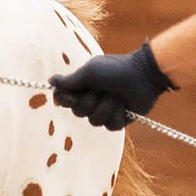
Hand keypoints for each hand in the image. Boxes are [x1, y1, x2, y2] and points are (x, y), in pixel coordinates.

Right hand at [50, 43, 175, 131]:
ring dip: (108, 106)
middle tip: (103, 89)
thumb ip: (70, 80)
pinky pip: (111, 126)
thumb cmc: (117, 69)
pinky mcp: (118, 120)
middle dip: (91, 101)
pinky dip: (119, 114)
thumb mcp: (91, 72)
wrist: (145, 75)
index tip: (72, 97)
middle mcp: (91, 99)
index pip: (64, 99)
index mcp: (82, 86)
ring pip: (95, 121)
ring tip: (118, 95)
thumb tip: (50, 82)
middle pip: (78, 113)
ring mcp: (104, 110)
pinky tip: (125, 105)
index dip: (66, 100)